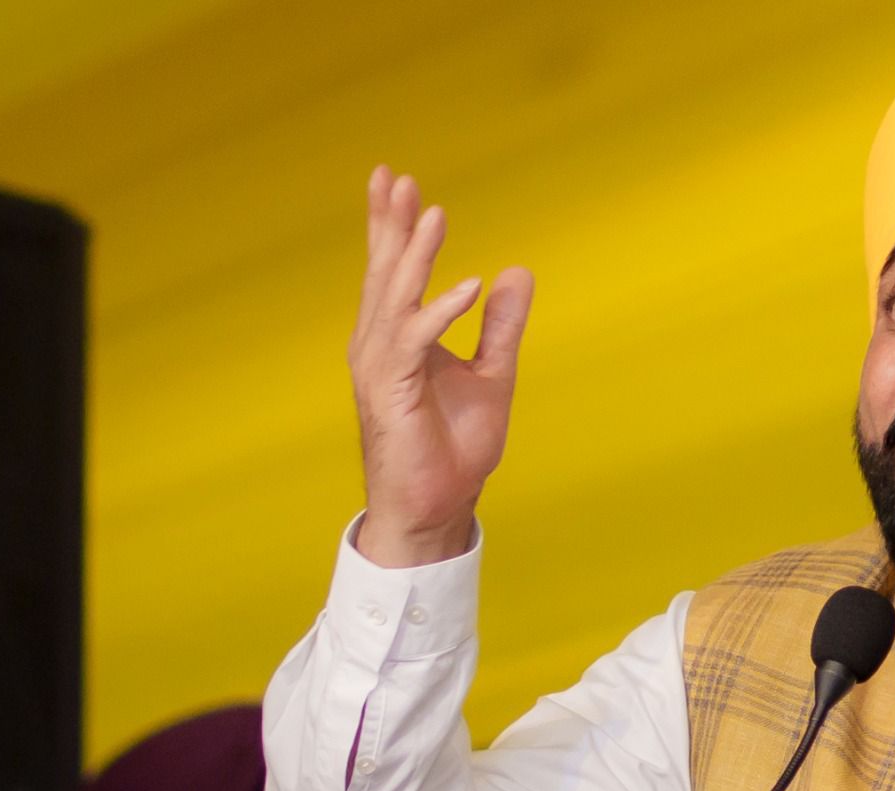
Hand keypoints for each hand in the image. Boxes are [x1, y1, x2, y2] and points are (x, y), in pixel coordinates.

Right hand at [348, 166, 534, 566]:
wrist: (438, 507)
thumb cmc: (454, 450)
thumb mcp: (492, 375)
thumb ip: (500, 326)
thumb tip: (515, 272)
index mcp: (399, 340)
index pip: (394, 273)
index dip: (394, 228)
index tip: (398, 182)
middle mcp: (380, 347)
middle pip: (384, 274)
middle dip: (391, 226)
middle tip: (397, 178)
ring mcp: (380, 369)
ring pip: (394, 299)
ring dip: (416, 256)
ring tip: (435, 215)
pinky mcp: (391, 393)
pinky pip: (414, 342)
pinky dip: (440, 312)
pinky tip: (468, 286)